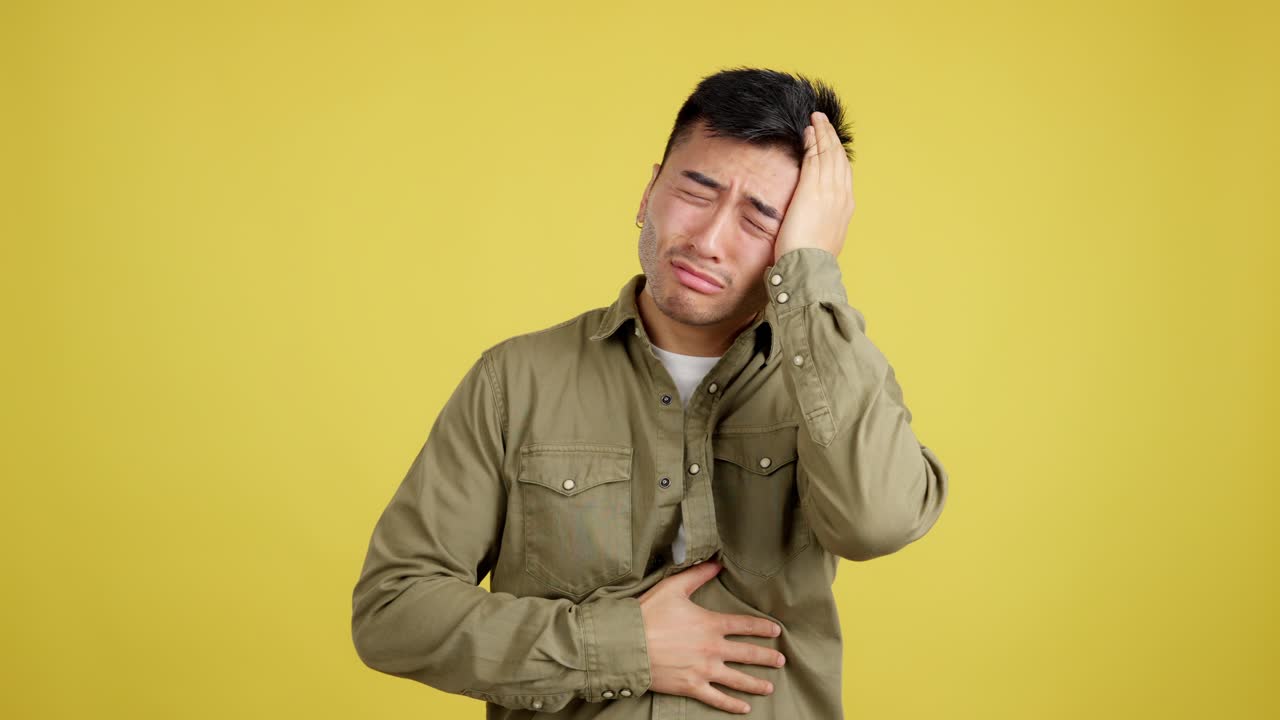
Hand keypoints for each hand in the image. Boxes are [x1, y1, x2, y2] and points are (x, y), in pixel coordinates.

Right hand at [637, 559, 785, 713]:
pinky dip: (732, 705)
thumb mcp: (673, 588)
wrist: (627, 644)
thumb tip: (718, 563)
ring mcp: (704, 671)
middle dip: (767, 657)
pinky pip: (717, 699)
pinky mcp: (692, 687)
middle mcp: (712, 649)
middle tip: (781, 660)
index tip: (776, 632)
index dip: (763, 628)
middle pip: (748, 654)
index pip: (744, 625)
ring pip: (738, 679)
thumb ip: (698, 574)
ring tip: (770, 686)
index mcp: (710, 624)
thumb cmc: (648, 614)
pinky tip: (745, 708)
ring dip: (756, 683)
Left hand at [773, 111, 854, 262]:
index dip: (837, 154)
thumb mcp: (823, 238)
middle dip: (831, 137)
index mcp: (845, 206)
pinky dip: (812, 141)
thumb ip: (822, 223)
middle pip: (838, 157)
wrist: (809, 266)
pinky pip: (814, 156)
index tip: (829, 143)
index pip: (843, 172)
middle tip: (822, 120)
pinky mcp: (812, 187)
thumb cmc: (811, 259)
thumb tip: (816, 222)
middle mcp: (841, 194)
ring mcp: (828, 189)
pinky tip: (808, 131)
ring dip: (822, 133)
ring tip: (815, 119)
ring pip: (827, 152)